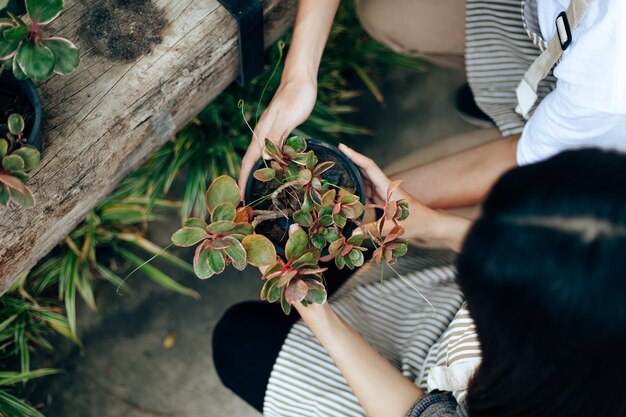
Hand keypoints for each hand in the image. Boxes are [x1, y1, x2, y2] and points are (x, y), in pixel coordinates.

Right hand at [238, 77, 317, 196]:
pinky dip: (271, 164)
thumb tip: (264, 158)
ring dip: (258, 174)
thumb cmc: (296, 95)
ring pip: (262, 158)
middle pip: (252, 161)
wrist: (302, 79)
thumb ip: (276, 135)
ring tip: (257, 191)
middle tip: (246, 200)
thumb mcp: (287, 116)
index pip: (249, 160)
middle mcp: (264, 133)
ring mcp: (272, 132)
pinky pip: (273, 152)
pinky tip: (276, 171)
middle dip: (247, 180)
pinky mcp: (281, 131)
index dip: (243, 178)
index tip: (239, 195)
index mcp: (263, 131)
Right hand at [339, 144, 469, 250]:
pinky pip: (367, 195)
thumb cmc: (418, 223)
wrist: (431, 226)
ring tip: (335, 174)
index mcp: (388, 187)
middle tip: (333, 158)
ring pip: (365, 183)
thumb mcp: (395, 227)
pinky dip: (357, 194)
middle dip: (349, 164)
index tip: (342, 147)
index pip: (369, 167)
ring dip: (352, 178)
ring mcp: (384, 195)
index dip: (355, 156)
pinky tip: (347, 196)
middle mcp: (385, 188)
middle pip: (364, 172)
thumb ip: (373, 230)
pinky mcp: (384, 204)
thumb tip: (353, 233)